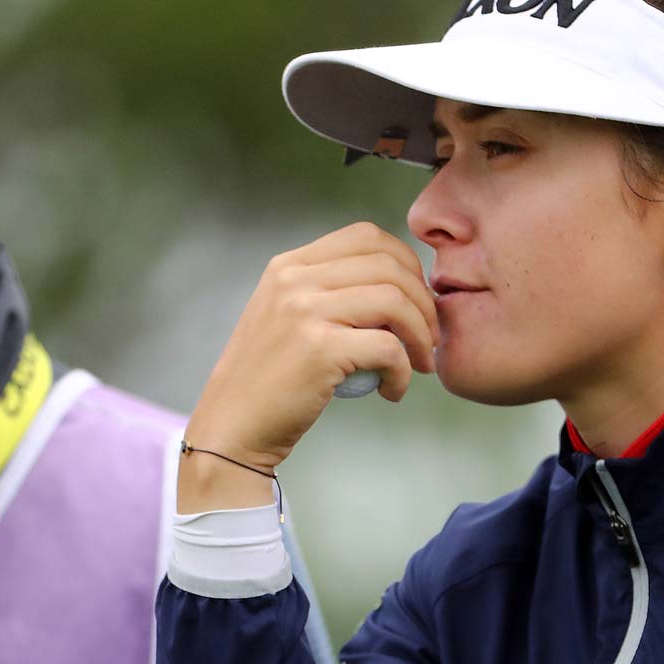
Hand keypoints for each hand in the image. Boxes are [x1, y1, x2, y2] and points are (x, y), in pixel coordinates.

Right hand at [179, 223, 437, 512]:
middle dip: (424, 301)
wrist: (233, 426)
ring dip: (422, 335)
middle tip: (430, 337)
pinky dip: (404, 372)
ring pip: (395, 301)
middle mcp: (294, 280)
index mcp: (289, 266)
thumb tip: (398, 286)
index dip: (406, 263)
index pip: (366, 236)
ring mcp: (304, 312)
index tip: (417, 299)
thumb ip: (327, 293)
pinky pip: (388, 348)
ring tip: (420, 363)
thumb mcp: (286, 317)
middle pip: (389, 266)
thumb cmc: (268, 380)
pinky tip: (394, 390)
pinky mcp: (319, 350)